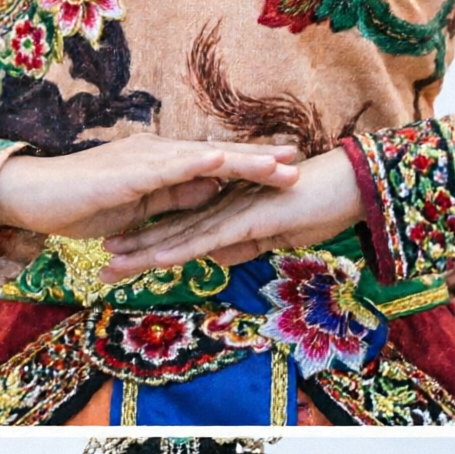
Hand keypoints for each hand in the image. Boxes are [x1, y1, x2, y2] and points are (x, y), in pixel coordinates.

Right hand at [0, 137, 298, 235]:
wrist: (32, 198)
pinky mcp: (126, 175)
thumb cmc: (83, 203)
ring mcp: (144, 161)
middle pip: (221, 156)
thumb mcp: (145, 206)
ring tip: (279, 162)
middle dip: (261, 158)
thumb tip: (214, 193)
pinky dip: (194, 164)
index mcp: (165, 164)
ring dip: (243, 160)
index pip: (219, 164)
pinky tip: (220, 161)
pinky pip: (167, 169)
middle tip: (302, 155)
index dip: (255, 164)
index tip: (291, 163)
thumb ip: (178, 197)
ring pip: (204, 159)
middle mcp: (160, 155)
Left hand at [97, 147, 362, 276]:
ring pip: (181, 234)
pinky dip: (180, 248)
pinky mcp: (249, 217)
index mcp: (230, 207)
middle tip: (100, 266)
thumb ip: (246, 244)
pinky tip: (156, 259)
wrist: (354, 186)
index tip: (122, 258)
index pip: (183, 228)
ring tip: (110, 266)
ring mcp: (234, 209)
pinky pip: (209, 235)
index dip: (151, 243)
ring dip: (145, 252)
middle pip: (171, 229)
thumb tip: (218, 258)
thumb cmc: (325, 207)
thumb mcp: (280, 235)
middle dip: (134, 249)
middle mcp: (224, 204)